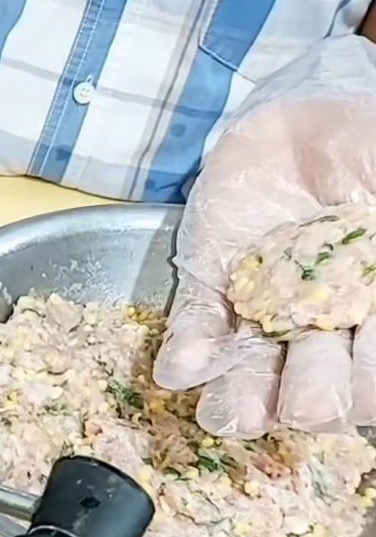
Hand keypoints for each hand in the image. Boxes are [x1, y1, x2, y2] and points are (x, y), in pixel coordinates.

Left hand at [153, 36, 375, 436]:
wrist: (299, 118)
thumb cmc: (362, 148)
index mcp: (367, 306)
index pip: (371, 368)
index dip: (367, 383)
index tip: (362, 384)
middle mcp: (314, 321)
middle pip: (313, 379)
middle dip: (311, 397)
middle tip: (305, 411)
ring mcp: (258, 306)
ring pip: (250, 365)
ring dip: (239, 396)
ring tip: (227, 418)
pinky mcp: (208, 285)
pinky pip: (197, 323)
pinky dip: (189, 348)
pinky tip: (180, 369)